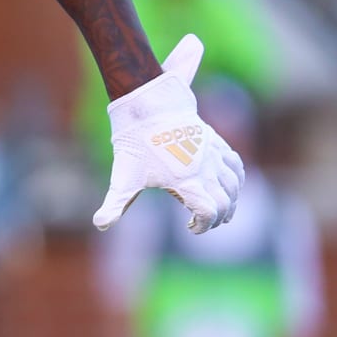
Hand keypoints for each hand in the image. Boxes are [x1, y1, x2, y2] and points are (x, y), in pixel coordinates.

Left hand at [92, 34, 245, 233]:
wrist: (149, 107)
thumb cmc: (135, 144)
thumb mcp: (123, 177)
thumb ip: (114, 204)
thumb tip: (99, 225)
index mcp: (186, 182)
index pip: (208, 212)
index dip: (202, 226)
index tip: (190, 228)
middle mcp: (205, 170)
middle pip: (225, 203)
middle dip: (217, 218)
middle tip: (203, 222)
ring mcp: (213, 156)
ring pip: (234, 185)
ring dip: (232, 202)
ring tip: (222, 211)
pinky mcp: (215, 143)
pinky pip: (236, 165)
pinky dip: (237, 180)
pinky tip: (231, 186)